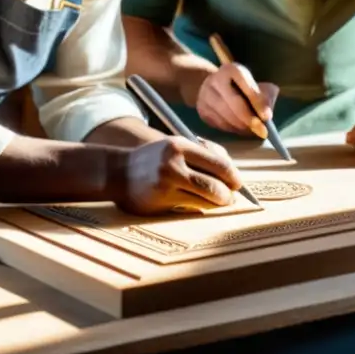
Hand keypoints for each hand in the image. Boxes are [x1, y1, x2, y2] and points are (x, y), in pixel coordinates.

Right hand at [112, 135, 243, 215]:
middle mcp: (174, 162)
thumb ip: (202, 155)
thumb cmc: (152, 159)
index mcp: (180, 145)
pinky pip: (191, 207)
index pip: (219, 163)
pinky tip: (200, 206)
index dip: (233, 176)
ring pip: (206, 198)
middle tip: (230, 198)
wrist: (116, 172)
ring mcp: (167, 182)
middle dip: (228, 194)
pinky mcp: (160, 199)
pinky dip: (200, 208)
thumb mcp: (174, 147)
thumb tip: (232, 174)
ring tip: (219, 203)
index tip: (237, 184)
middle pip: (216, 184)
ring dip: (217, 204)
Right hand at [195, 63, 279, 137]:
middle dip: (249, 119)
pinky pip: (219, 124)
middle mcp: (216, 79)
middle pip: (234, 103)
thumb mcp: (258, 85)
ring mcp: (205, 94)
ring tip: (252, 130)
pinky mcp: (201, 109)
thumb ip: (266, 97)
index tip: (267, 117)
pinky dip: (232, 129)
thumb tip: (267, 116)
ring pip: (226, 116)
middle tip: (262, 131)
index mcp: (232, 70)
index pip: (246, 85)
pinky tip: (240, 129)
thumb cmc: (244, 87)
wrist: (216, 86)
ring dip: (242, 127)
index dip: (257, 102)